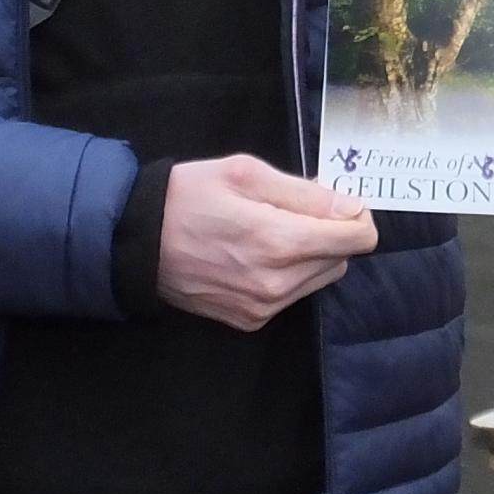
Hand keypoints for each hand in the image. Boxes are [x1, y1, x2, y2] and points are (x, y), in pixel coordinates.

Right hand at [155, 154, 378, 329]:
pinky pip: (293, 295)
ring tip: (273, 229)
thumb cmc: (189, 195)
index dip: (356, 216)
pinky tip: (257, 254)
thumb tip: (352, 208)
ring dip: (312, 254)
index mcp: (279, 242)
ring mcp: (262, 307)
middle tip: (297, 210)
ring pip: (320, 278)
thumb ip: (306, 193)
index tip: (338, 203)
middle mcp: (276, 283)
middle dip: (332, 232)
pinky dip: (289, 274)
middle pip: (342, 259)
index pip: (358, 239)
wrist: (136, 239)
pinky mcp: (249, 320)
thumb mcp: (247, 173)